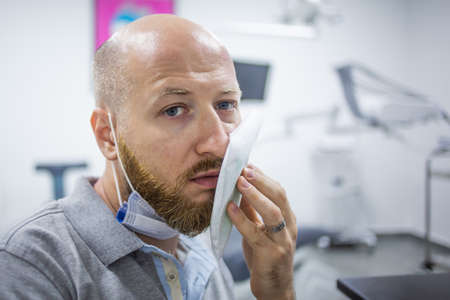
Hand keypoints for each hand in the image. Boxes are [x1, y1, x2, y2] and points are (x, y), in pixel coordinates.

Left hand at [227, 164, 296, 299]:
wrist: (275, 289)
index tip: (248, 164)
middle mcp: (289, 227)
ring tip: (240, 182)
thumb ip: (253, 211)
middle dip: (262, 180)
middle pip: (280, 196)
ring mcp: (282, 241)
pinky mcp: (272, 254)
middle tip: (244, 168)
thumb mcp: (260, 230)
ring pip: (273, 212)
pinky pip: (255, 233)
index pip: (279, 191)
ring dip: (255, 195)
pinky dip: (241, 218)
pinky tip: (229, 208)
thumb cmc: (266, 257)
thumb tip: (240, 188)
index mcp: (288, 219)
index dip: (264, 177)